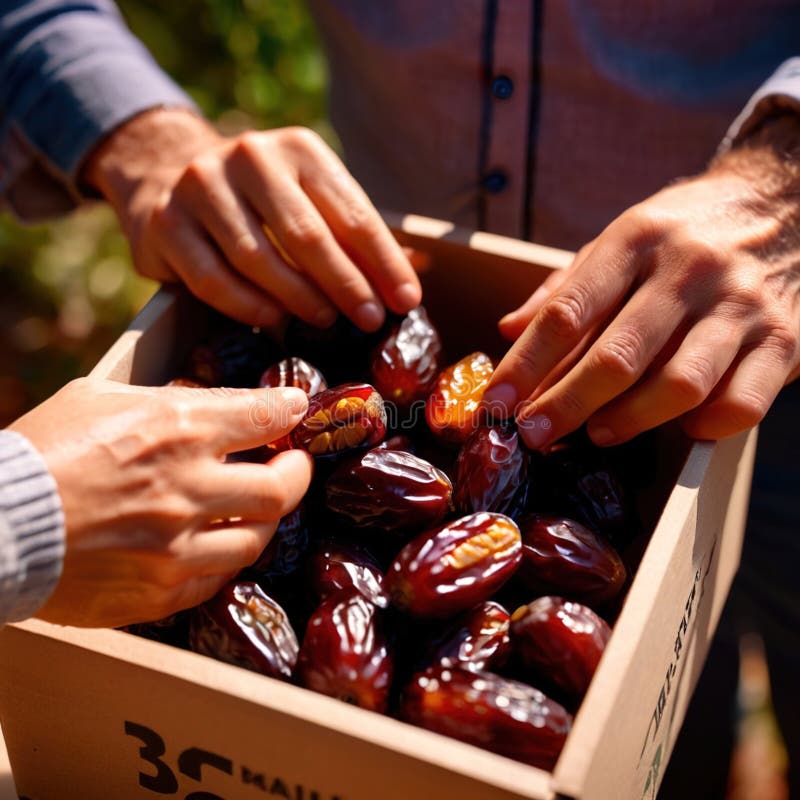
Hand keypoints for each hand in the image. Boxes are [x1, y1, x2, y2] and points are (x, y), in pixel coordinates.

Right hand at [9, 378, 312, 627]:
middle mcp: (188, 487)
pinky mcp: (161, 590)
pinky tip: (221, 544)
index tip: (296, 409)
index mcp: (177, 430)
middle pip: (282, 486)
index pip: (264, 417)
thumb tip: (208, 402)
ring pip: (259, 537)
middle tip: (293, 465)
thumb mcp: (100, 398)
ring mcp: (178, 545)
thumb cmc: (40, 451)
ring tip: (260, 507)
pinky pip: (220, 577)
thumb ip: (165, 400)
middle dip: (298, 471)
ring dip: (268, 519)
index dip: (290, 410)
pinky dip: (227, 557)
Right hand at [82, 109, 420, 331]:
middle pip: (306, 235)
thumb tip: (414, 281)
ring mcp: (201, 187)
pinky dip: (247, 306)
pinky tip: (273, 321)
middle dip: (346, 284)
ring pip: (257, 258)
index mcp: (299, 149)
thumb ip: (354, 235)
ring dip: (298, 298)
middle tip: (370, 320)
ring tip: (326, 322)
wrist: (171, 175)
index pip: (351, 212)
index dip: (383, 262)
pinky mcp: (168, 223)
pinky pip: (213, 278)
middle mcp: (249, 157)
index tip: (407, 301)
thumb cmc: (264, 201)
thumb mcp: (312, 198)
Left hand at [484, 113, 799, 448]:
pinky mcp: (785, 340)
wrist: (790, 200)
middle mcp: (690, 270)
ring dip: (629, 420)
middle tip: (532, 435)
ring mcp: (741, 307)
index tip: (495, 402)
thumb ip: (567, 286)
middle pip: (616, 356)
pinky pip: (742, 404)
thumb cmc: (686, 230)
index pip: (569, 311)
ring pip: (678, 385)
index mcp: (638, 239)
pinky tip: (680, 429)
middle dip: (564, 405)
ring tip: (597, 434)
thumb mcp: (622, 238)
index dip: (525, 364)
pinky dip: (705, 427)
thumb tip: (508, 329)